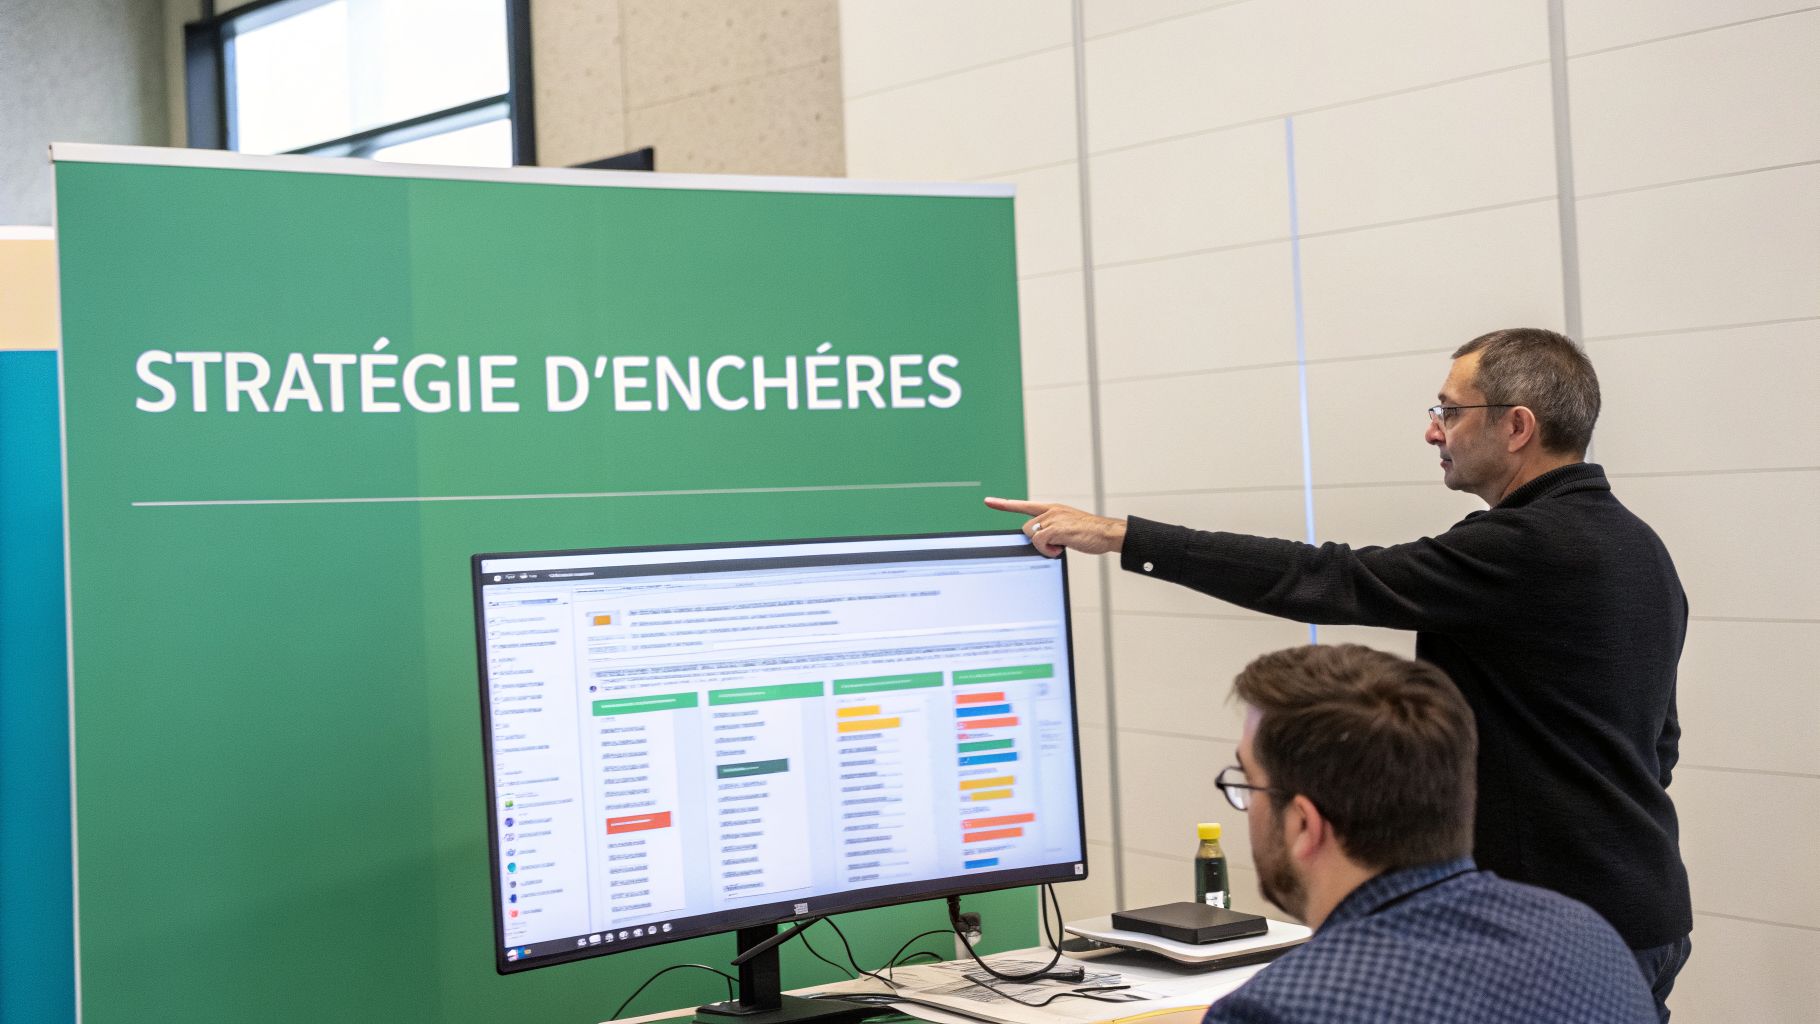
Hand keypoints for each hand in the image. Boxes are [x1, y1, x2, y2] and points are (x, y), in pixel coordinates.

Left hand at [983, 497, 1126, 557]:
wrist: (1107, 533)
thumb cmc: (1090, 532)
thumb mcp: (1068, 526)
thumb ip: (1052, 528)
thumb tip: (1039, 540)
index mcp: (1052, 508)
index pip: (1023, 505)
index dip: (1004, 504)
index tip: (988, 501)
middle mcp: (1051, 510)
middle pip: (1026, 527)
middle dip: (1036, 539)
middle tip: (1055, 545)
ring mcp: (1054, 518)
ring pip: (1031, 535)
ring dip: (1043, 546)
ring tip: (1060, 546)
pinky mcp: (1057, 528)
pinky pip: (1039, 542)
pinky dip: (1047, 550)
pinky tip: (1060, 549)